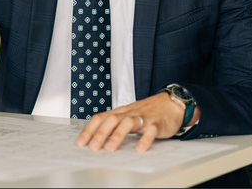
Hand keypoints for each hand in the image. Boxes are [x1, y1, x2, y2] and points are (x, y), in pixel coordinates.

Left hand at [75, 92, 199, 152]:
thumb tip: (97, 139)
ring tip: (110, 149)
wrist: (171, 103)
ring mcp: (143, 118)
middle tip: (92, 148)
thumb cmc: (147, 111)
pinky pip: (151, 131)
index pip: (100, 118)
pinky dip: (145, 140)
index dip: (89, 130)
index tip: (80, 143)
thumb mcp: (128, 115)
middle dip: (100, 134)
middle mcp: (129, 113)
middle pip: (111, 120)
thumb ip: (115, 125)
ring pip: (128, 123)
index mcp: (120, 112)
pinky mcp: (157, 123)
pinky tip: (140, 149)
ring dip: (117, 135)